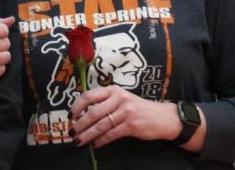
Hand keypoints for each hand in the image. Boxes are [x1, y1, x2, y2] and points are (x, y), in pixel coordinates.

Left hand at [69, 86, 186, 147]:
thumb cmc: (138, 108)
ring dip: (88, 134)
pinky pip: (111, 134)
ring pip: (101, 125)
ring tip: (79, 140)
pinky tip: (96, 144)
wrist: (163, 117)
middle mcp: (119, 98)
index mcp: (113, 90)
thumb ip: (105, 102)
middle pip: (93, 112)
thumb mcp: (122, 99)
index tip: (70, 115)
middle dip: (80, 124)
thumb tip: (83, 114)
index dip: (77, 106)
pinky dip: (101, 140)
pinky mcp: (131, 125)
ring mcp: (126, 112)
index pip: (89, 96)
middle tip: (72, 132)